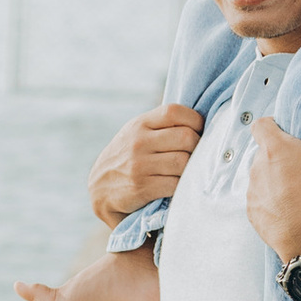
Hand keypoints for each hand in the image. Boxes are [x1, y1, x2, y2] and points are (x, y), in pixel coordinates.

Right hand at [88, 101, 204, 222]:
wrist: (100, 189)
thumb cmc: (127, 158)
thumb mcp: (136, 134)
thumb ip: (160, 125)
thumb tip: (200, 122)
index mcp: (139, 124)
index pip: (174, 112)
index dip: (194, 120)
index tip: (198, 132)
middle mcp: (138, 142)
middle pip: (186, 137)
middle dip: (198, 147)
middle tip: (196, 155)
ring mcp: (139, 165)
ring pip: (184, 162)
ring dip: (191, 169)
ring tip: (187, 171)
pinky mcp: (142, 187)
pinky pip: (176, 184)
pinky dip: (181, 186)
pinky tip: (177, 185)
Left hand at [243, 116, 300, 264]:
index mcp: (274, 149)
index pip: (261, 125)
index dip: (271, 125)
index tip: (283, 131)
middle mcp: (257, 167)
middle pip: (265, 153)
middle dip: (280, 157)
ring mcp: (252, 191)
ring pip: (262, 178)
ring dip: (275, 180)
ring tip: (296, 190)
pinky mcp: (252, 212)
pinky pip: (261, 201)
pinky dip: (272, 203)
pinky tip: (288, 209)